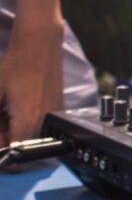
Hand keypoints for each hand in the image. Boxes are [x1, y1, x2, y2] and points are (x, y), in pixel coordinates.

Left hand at [0, 22, 63, 147]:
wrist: (40, 46)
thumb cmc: (15, 66)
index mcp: (27, 121)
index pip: (16, 154)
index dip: (3, 152)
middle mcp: (44, 122)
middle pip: (26, 148)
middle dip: (9, 141)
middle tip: (1, 123)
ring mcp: (54, 116)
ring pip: (34, 138)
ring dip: (19, 132)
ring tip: (9, 114)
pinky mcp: (59, 109)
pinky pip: (43, 126)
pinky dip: (29, 123)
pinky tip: (20, 108)